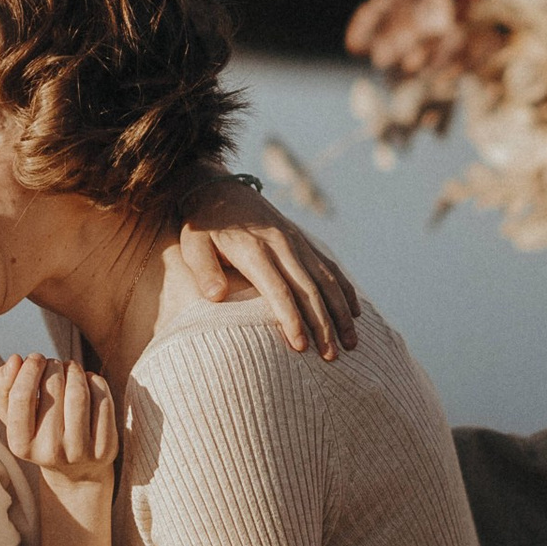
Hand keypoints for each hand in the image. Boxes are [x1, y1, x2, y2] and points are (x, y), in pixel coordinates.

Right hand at [0, 351, 118, 496]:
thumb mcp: (13, 415)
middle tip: (53, 364)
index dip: (29, 368)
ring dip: (74, 369)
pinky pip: (102, 400)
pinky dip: (95, 381)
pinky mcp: (105, 448)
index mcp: (20, 445)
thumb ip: (3, 386)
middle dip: (53, 365)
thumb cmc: (38, 431)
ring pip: (79, 392)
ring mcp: (79, 452)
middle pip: (53, 387)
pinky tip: (87, 382)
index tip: (34, 358)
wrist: (75, 471)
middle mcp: (49, 451)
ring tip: (70, 368)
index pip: (21, 396)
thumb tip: (14, 360)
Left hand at [176, 174, 360, 358]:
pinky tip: (355, 313)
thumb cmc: (202, 225)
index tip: (300, 346)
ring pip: (326, 280)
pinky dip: (344, 291)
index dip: (291, 319)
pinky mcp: (302, 241)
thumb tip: (215, 295)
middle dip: (323, 325)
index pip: (279, 290)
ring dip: (341, 312)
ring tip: (351, 343)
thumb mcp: (192, 244)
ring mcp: (296, 242)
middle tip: (332, 357)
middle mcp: (282, 245)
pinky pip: (329, 268)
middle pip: (309, 290)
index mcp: (255, 250)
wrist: (217, 188)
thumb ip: (204, 269)